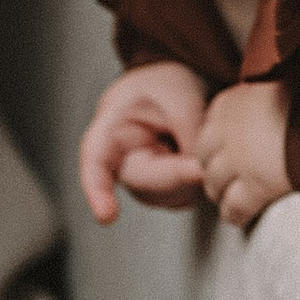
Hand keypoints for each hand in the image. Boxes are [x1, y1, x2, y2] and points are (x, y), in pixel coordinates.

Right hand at [79, 62, 211, 222]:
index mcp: (110, 133)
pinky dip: (199, 182)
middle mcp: (121, 163)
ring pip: (169, 197)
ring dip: (191, 178)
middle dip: (177, 174)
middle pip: (145, 186)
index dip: (98, 192)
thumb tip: (203, 174)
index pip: (96, 165)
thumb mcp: (180, 98)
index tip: (107, 215)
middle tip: (202, 161)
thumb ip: (190, 136)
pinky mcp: (164, 190)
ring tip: (197, 142)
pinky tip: (199, 158)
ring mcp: (143, 181)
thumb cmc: (164, 84)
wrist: (174, 83)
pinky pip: (184, 197)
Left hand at [198, 76, 291, 228]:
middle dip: (215, 169)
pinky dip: (235, 214)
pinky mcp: (256, 186)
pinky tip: (244, 217)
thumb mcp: (286, 86)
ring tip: (234, 200)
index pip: (211, 125)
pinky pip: (233, 207)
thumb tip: (270, 106)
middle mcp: (230, 128)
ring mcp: (239, 159)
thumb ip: (267, 97)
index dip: (219, 142)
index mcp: (236, 101)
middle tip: (229, 180)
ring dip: (223, 193)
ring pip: (214, 184)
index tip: (228, 151)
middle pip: (206, 157)